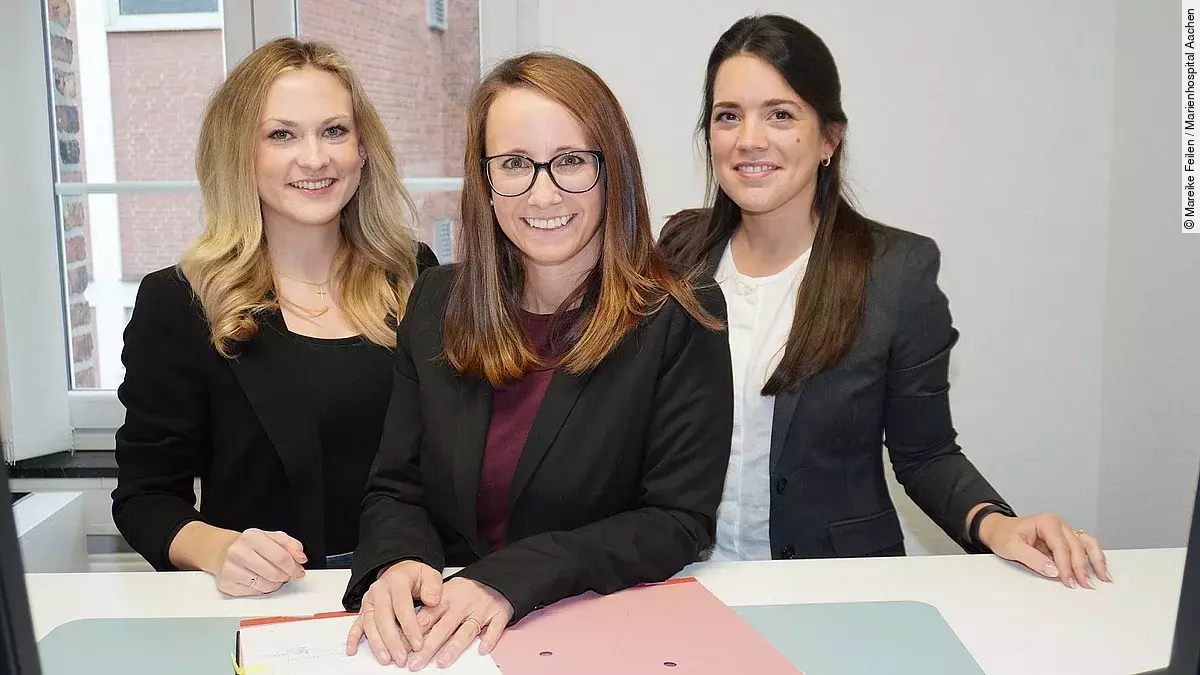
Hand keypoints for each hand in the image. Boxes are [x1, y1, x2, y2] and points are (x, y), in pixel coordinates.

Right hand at [213, 528, 306, 595]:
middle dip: (286, 576)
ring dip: (275, 584)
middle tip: (287, 574)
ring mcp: (230, 570)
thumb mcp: (273, 537)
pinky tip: (259, 580)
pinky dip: (263, 589)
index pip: (281, 557)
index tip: (299, 570)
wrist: (223, 551)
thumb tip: (301, 558)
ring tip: (272, 575)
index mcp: (252, 537)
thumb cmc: (251, 545)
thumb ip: (291, 545)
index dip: (294, 567)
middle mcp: (238, 552)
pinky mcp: (227, 585)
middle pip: (274, 574)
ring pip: (266, 586)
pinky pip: (255, 594)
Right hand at [346, 561, 443, 666]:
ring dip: (377, 643)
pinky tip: (353, 649)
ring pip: (370, 623)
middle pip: (383, 617)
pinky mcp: (364, 608)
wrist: (400, 571)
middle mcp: (380, 590)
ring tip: (386, 659)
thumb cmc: (414, 576)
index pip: (402, 605)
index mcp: (397, 580)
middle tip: (401, 657)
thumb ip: (433, 586)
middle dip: (392, 640)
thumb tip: (432, 600)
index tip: (417, 644)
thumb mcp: (429, 575)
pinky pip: (357, 623)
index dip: (410, 626)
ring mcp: (370, 600)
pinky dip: (353, 637)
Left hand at [403, 577, 512, 670]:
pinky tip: (482, 649)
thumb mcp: (444, 593)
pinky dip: (489, 638)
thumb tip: (406, 633)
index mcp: (445, 599)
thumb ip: (429, 611)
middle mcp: (461, 606)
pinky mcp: (498, 614)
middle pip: (443, 628)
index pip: (426, 618)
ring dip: (454, 647)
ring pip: (466, 631)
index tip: (402, 648)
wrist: (494, 577)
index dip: (413, 634)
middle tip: (416, 662)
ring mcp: (480, 611)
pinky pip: (495, 628)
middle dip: (428, 647)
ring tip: (442, 662)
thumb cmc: (466, 590)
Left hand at [979, 512, 1110, 588]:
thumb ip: (1032, 559)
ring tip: (1103, 578)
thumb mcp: (1012, 547)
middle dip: (1081, 567)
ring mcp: (1065, 531)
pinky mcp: (1067, 540)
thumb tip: (1053, 571)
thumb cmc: (1004, 535)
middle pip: (1077, 546)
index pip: (1061, 546)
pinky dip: (1093, 558)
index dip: (1066, 565)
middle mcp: (1059, 524)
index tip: (1068, 581)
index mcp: (1046, 522)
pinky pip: (1085, 548)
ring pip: (1087, 544)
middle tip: (1085, 585)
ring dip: (1096, 561)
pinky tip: (1100, 571)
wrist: (999, 530)